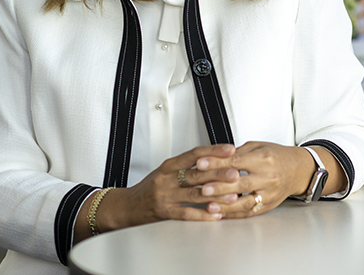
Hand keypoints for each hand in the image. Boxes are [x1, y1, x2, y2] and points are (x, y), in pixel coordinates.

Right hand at [76, 143, 238, 241]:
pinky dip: (203, 214)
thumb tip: (214, 159)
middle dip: (219, 173)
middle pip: (197, 173)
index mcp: (169, 165)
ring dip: (216, 195)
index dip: (213, 150)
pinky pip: (187, 213)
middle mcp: (167, 178)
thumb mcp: (166, 171)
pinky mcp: (164, 212)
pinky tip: (216, 214)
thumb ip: (187, 166)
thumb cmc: (149, 188)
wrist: (127, 206)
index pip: (194, 154)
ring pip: (195, 194)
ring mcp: (165, 196)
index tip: (230, 149)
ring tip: (233, 195)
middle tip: (236, 173)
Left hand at [190, 141, 316, 218]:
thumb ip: (238, 152)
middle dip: (219, 186)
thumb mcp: (258, 146)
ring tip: (208, 205)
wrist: (298, 170)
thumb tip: (216, 156)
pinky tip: (221, 213)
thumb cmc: (277, 156)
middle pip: (240, 183)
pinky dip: (234, 213)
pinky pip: (249, 211)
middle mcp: (268, 177)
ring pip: (245, 201)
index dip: (217, 163)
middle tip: (201, 188)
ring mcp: (269, 193)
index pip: (236, 161)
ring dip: (225, 204)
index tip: (200, 164)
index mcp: (264, 159)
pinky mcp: (268, 205)